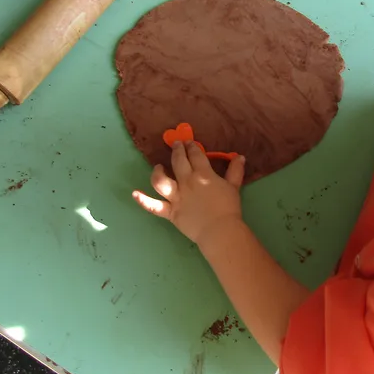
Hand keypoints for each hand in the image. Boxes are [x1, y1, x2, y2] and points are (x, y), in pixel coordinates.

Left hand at [132, 141, 246, 245]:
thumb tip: (239, 156)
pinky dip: (143, 200)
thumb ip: (235, 170)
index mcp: (203, 174)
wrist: (220, 230)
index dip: (192, 147)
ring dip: (158, 171)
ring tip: (159, 166)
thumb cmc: (228, 208)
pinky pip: (154, 206)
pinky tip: (134, 193)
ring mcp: (176, 197)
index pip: (196, 155)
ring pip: (161, 180)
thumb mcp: (234, 186)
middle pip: (178, 162)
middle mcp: (186, 182)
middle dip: (177, 150)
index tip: (190, 143)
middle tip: (176, 144)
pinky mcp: (170, 212)